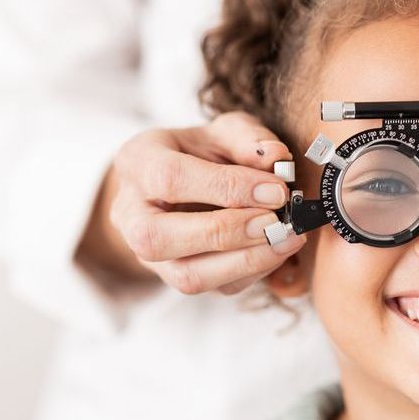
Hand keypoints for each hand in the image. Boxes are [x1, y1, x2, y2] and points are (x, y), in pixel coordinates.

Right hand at [78, 112, 306, 294]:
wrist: (174, 184)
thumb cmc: (198, 152)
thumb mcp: (221, 132)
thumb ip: (247, 139)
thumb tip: (277, 156)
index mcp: (138, 164)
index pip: (171, 179)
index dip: (228, 187)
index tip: (277, 190)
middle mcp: (131, 215)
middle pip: (162, 237)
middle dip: (229, 232)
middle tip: (277, 221)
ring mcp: (149, 254)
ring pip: (186, 276)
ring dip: (245, 262)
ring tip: (287, 239)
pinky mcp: (175, 277)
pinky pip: (213, 287)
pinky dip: (252, 272)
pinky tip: (278, 250)